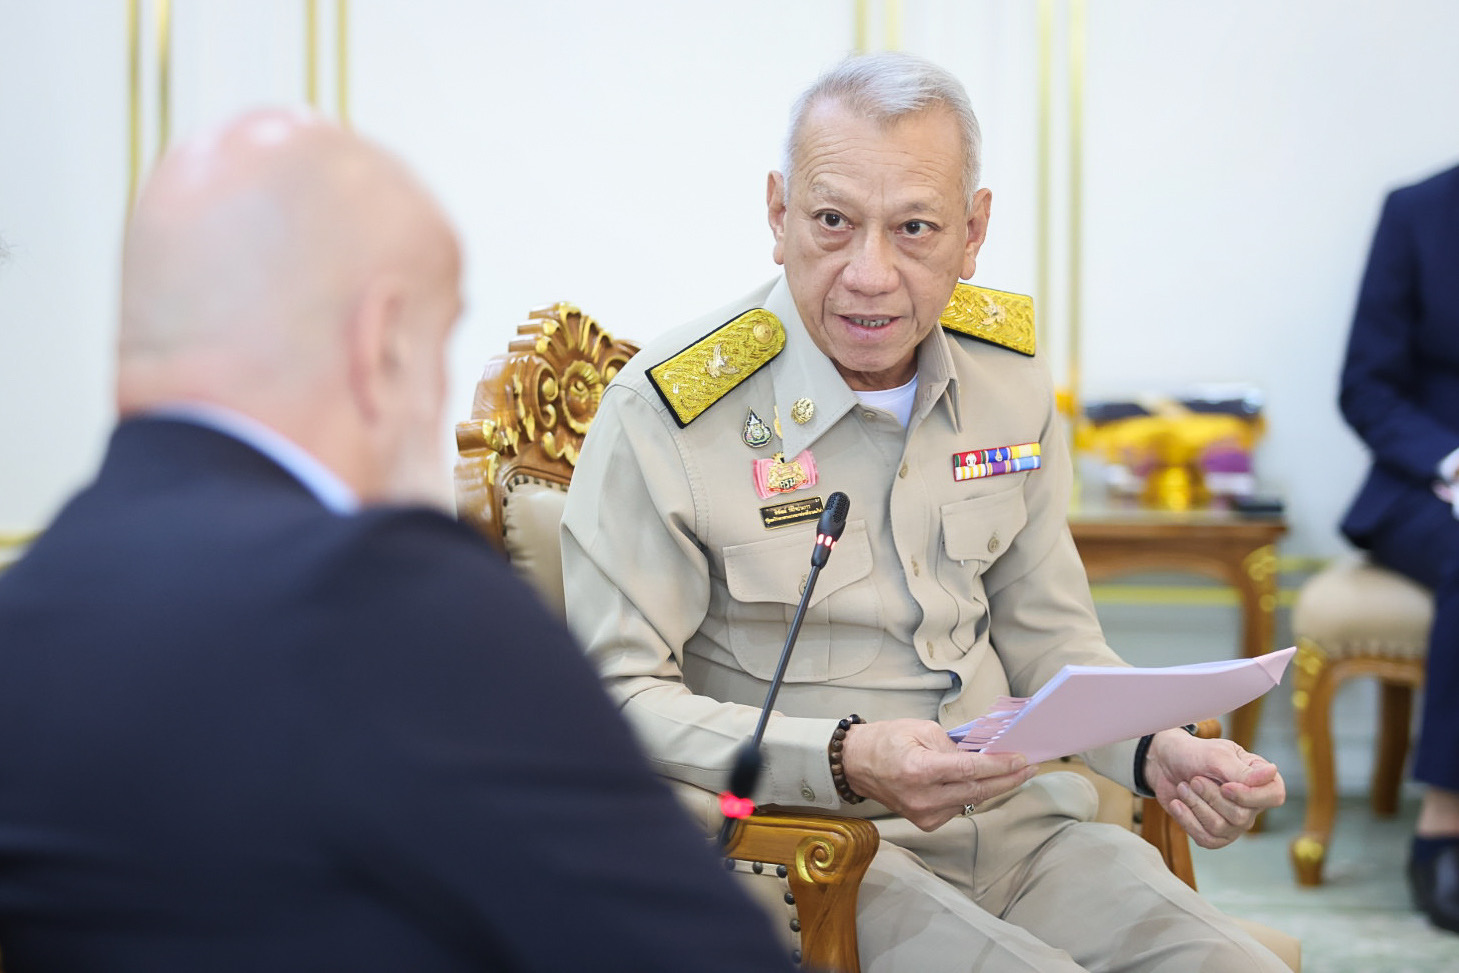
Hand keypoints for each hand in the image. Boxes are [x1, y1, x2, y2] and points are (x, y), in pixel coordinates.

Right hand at [840, 718, 1036, 830]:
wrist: (857, 764)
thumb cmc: (886, 741)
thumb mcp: (921, 729)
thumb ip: (954, 744)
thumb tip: (983, 756)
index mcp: (921, 770)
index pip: (972, 770)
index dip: (1001, 765)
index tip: (1022, 759)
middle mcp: (923, 797)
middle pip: (979, 790)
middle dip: (1008, 779)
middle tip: (1030, 768)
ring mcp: (924, 814)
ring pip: (971, 800)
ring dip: (992, 786)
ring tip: (1011, 771)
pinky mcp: (925, 822)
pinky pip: (958, 808)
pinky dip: (971, 794)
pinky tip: (979, 782)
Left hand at [1144, 729, 1285, 848]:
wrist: (1166, 763)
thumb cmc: (1195, 755)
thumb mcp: (1217, 756)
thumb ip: (1242, 771)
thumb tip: (1273, 772)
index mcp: (1261, 780)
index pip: (1274, 796)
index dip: (1248, 796)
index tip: (1224, 786)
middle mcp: (1252, 805)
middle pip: (1240, 816)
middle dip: (1210, 796)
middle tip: (1195, 779)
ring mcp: (1234, 823)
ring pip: (1220, 828)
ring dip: (1195, 804)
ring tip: (1184, 787)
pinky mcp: (1214, 834)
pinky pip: (1206, 839)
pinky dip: (1187, 820)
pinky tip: (1177, 804)